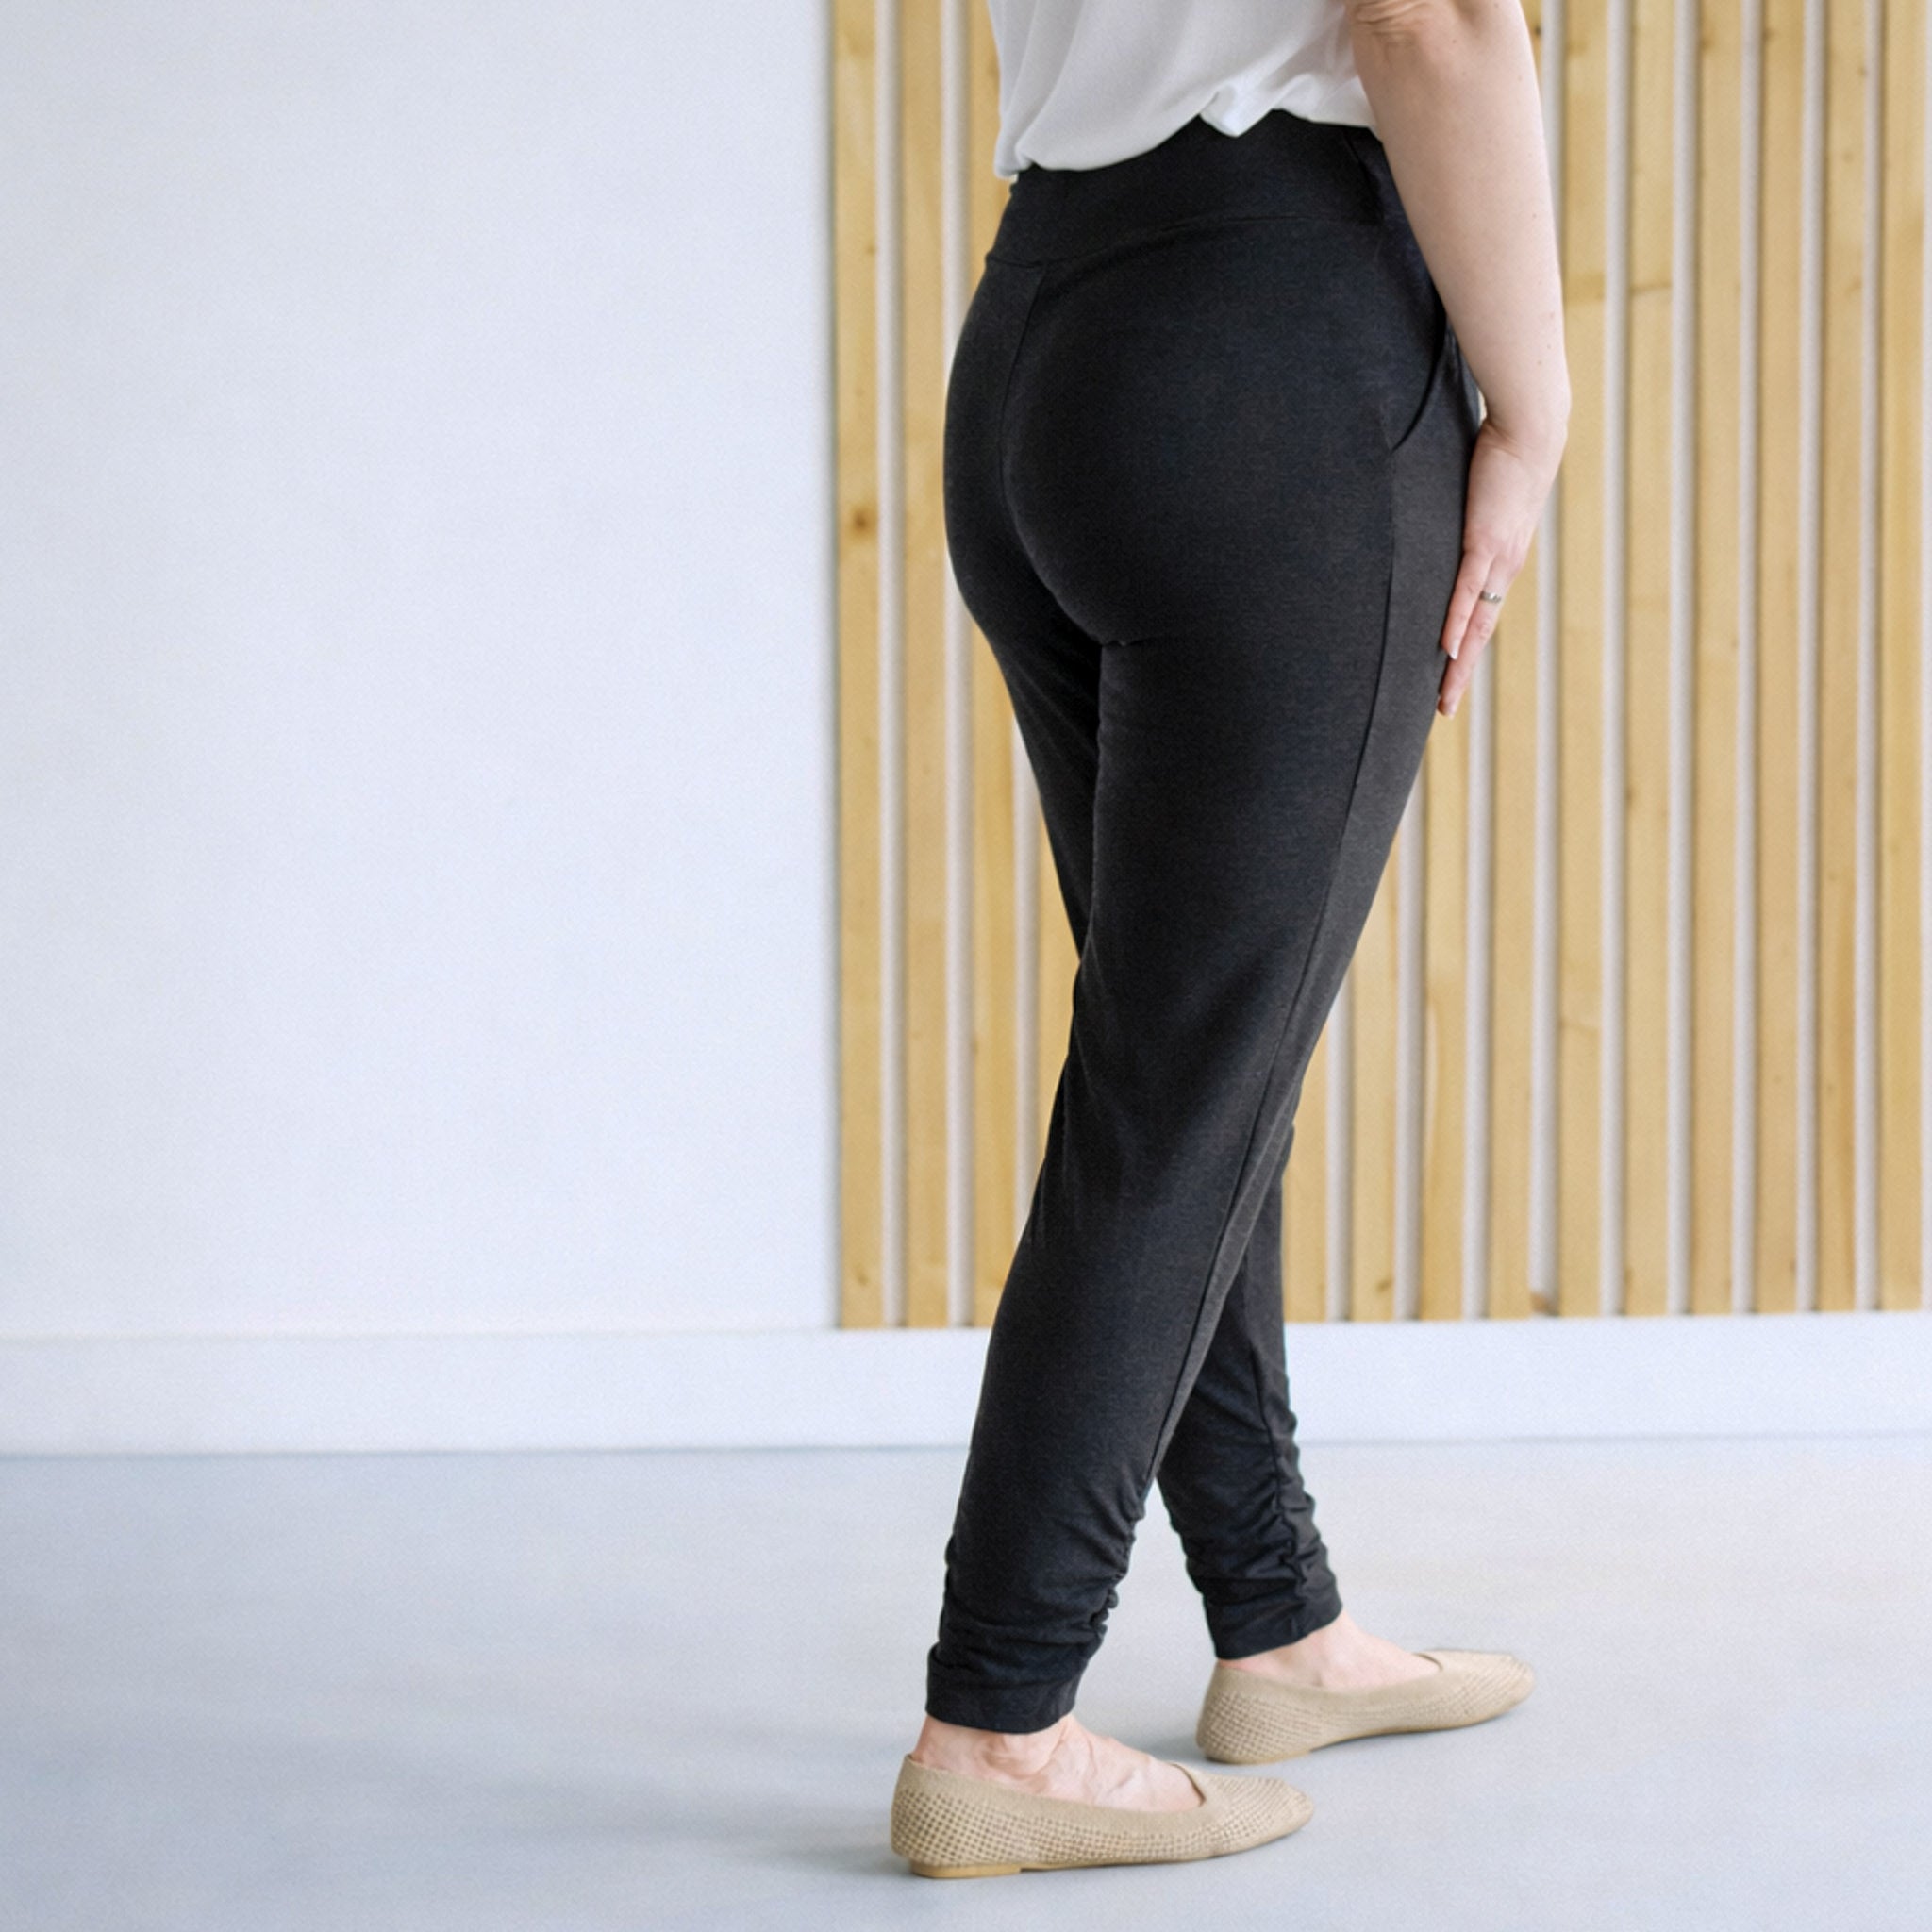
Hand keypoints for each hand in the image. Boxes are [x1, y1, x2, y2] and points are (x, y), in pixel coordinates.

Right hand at [1435, 413, 1564, 716]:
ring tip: (1444, 696)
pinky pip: (1466, 593)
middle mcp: (1504, 570)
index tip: (1451, 682)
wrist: (1531, 431)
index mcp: (1503, 563)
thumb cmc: (1505, 457)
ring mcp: (1496, 560)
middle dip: (1461, 676)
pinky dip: (1456, 624)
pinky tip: (1447, 651)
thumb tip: (1454, 521)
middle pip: (1480, 636)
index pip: (1482, 619)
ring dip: (1460, 666)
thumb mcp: (1483, 498)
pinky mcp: (1484, 542)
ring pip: (1475, 626)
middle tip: (1444, 710)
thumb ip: (1467, 518)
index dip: (1467, 655)